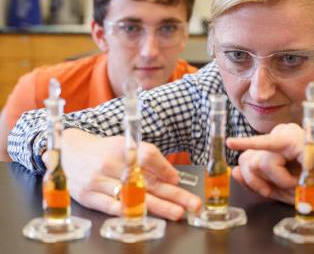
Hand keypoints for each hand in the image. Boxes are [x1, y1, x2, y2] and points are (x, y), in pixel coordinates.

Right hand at [50, 129, 201, 219]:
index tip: (177, 180)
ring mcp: (99, 180)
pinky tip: (145, 217)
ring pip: (133, 196)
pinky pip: (112, 206)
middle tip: (194, 204)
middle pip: (148, 180)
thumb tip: (171, 177)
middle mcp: (112, 163)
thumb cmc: (103, 151)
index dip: (165, 168)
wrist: (69, 152)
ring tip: (177, 213)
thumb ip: (145, 159)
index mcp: (123, 147)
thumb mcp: (123, 146)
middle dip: (174, 194)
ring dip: (158, 206)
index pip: (148, 156)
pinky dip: (130, 212)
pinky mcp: (89, 196)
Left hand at [227, 123, 313, 206]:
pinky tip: (232, 143)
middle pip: (248, 161)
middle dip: (258, 182)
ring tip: (299, 178)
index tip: (266, 191)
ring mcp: (286, 134)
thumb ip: (259, 182)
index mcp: (276, 146)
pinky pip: (266, 148)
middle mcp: (279, 136)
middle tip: (283, 187)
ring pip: (258, 161)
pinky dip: (250, 145)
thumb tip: (233, 172)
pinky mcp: (294, 139)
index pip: (247, 161)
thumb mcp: (282, 190)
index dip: (252, 181)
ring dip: (278, 180)